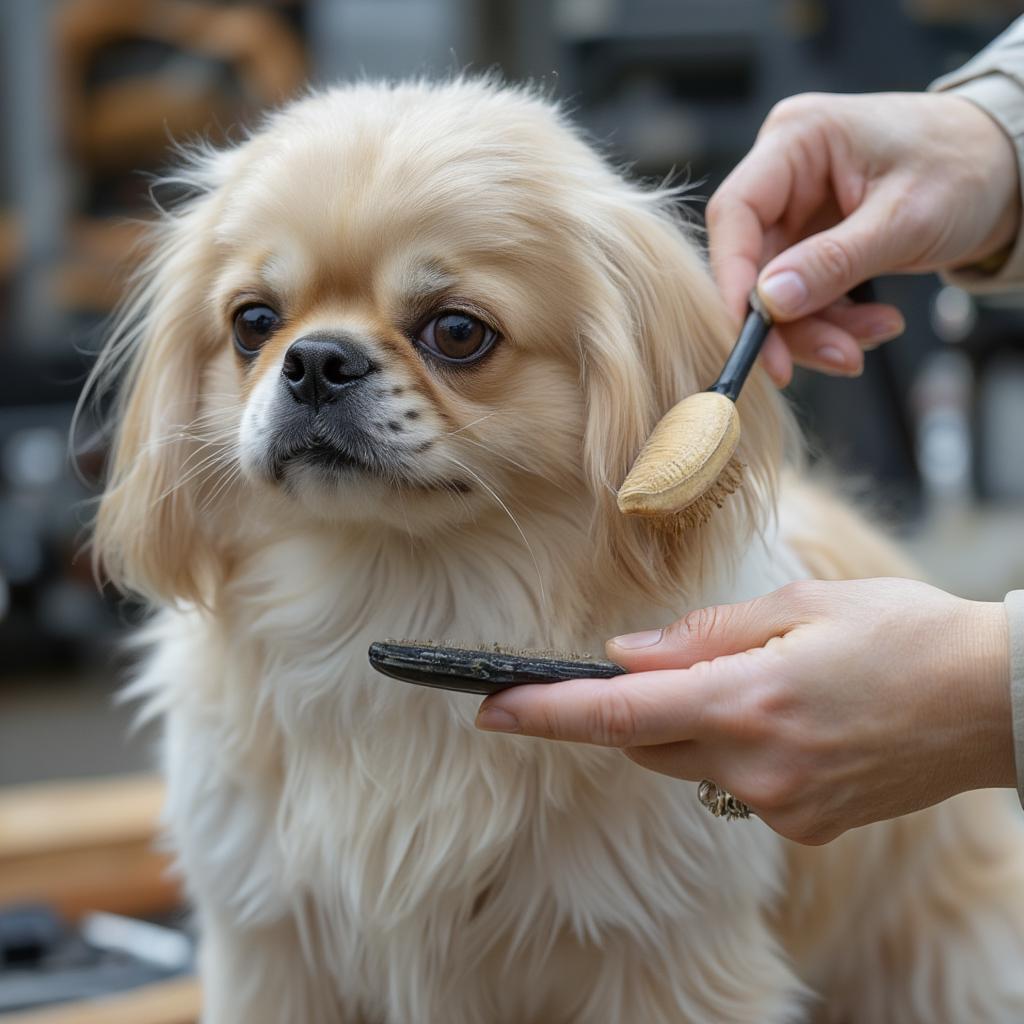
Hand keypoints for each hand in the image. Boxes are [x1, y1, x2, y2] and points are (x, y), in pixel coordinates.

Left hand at [475, 578, 1012, 844]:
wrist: (992, 698)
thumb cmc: (900, 633)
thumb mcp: (797, 605)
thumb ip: (700, 636)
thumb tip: (624, 655)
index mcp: (746, 703)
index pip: (617, 715)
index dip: (544, 714)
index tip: (488, 710)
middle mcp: (755, 769)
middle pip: (647, 742)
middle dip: (635, 705)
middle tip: (665, 664)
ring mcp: (782, 808)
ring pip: (689, 764)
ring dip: (688, 724)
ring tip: (754, 681)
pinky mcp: (806, 827)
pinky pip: (736, 787)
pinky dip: (735, 751)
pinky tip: (789, 720)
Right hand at [708, 92, 1021, 385]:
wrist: (1006, 169)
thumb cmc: (965, 166)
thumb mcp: (905, 218)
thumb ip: (834, 262)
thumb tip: (769, 303)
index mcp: (796, 140)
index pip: (735, 213)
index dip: (734, 277)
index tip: (749, 334)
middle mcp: (784, 173)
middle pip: (755, 263)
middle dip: (792, 320)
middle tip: (833, 357)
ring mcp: (796, 210)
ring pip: (777, 290)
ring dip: (820, 328)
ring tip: (873, 337)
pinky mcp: (811, 242)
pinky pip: (803, 296)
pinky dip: (835, 322)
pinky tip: (875, 324)